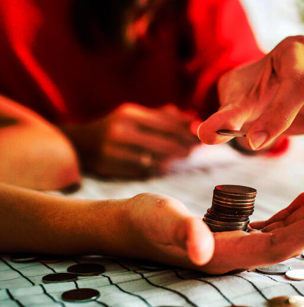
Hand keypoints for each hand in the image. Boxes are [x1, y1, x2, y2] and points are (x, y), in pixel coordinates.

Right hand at [63, 103, 199, 177]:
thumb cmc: (115, 128)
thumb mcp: (134, 115)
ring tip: (184, 155)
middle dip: (183, 146)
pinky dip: (156, 168)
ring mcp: (115, 151)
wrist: (79, 144)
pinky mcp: (111, 168)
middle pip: (163, 142)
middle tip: (196, 149)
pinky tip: (165, 166)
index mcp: (129, 114)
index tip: (201, 135)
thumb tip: (193, 118)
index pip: (166, 123)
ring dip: (172, 158)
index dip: (186, 131)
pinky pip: (142, 171)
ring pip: (154, 158)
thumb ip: (163, 116)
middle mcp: (121, 131)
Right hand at [111, 180, 303, 273]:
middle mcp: (236, 255)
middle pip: (286, 240)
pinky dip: (290, 212)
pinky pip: (270, 224)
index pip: (275, 248)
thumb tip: (200, 251)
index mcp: (224, 256)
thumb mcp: (161, 220)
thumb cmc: (144, 221)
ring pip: (282, 232)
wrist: (132, 223)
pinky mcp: (233, 233)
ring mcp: (236, 245)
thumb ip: (182, 232)